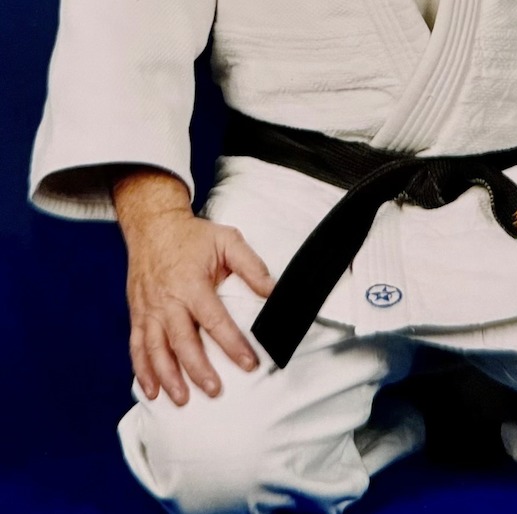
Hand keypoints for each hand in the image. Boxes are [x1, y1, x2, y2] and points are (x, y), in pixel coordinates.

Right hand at [113, 169, 275, 405]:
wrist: (153, 225)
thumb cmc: (193, 235)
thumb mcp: (228, 240)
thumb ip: (251, 266)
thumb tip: (272, 291)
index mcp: (191, 284)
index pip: (215, 320)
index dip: (233, 344)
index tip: (250, 363)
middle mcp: (168, 301)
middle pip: (183, 342)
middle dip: (199, 370)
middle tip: (216, 391)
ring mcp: (149, 309)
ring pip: (156, 350)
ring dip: (168, 377)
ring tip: (183, 399)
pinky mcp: (137, 314)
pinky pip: (137, 347)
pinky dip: (142, 371)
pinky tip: (152, 390)